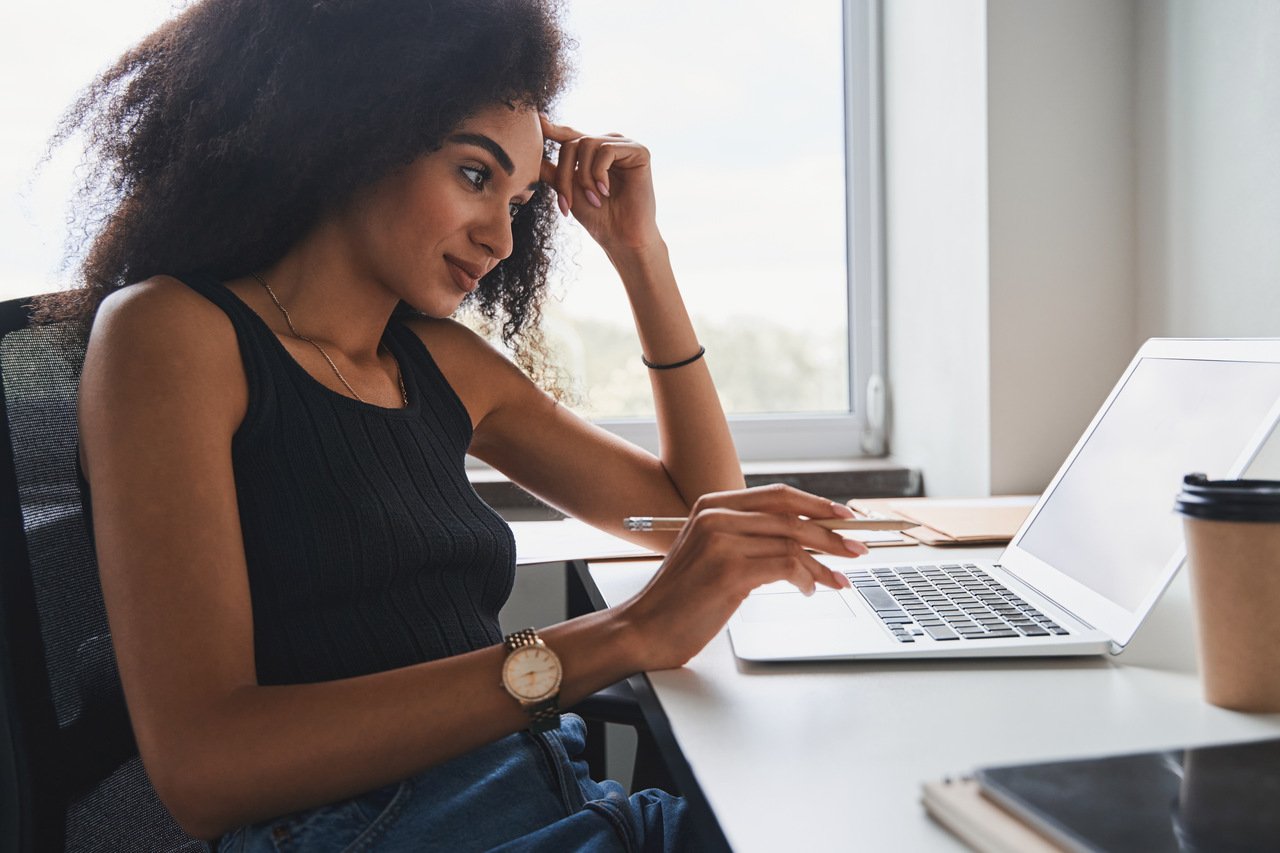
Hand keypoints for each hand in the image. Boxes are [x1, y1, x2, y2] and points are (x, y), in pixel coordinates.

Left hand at [540, 115, 659, 252]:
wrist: (622, 238)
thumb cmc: (598, 218)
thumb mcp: (568, 191)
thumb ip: (553, 172)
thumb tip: (530, 156)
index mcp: (592, 152)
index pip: (569, 136)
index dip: (553, 129)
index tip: (538, 121)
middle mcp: (608, 144)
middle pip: (572, 143)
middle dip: (564, 174)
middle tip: (567, 202)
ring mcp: (624, 146)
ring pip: (587, 144)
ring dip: (583, 176)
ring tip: (593, 199)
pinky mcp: (638, 151)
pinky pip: (607, 149)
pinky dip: (599, 173)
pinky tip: (606, 191)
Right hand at [618, 484, 870, 670]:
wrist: (646, 628)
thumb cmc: (681, 599)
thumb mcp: (711, 553)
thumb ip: (746, 537)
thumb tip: (802, 537)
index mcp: (712, 506)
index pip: (779, 495)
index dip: (817, 504)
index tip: (844, 517)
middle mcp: (716, 517)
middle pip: (792, 516)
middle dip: (832, 533)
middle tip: (857, 548)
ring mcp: (722, 542)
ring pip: (793, 543)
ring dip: (823, 564)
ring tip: (836, 579)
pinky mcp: (730, 570)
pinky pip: (786, 566)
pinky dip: (806, 579)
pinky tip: (809, 590)